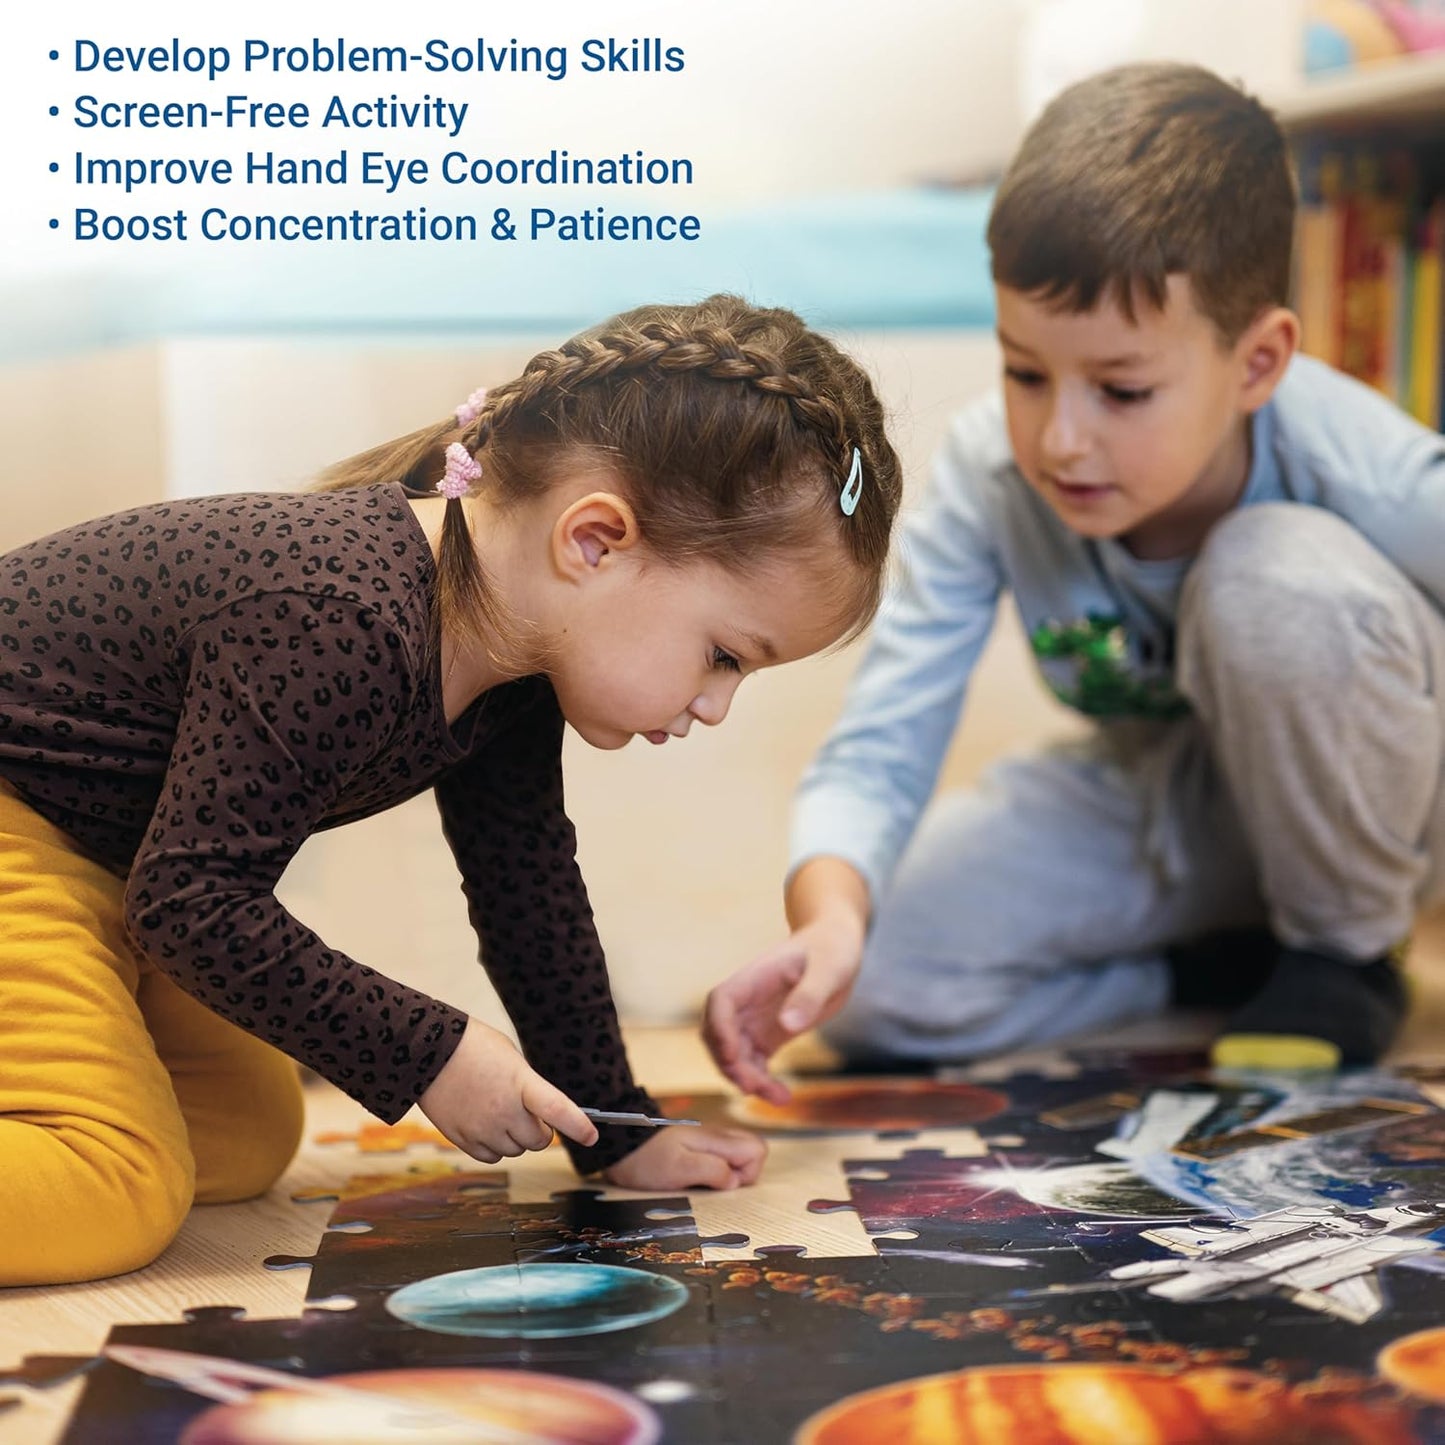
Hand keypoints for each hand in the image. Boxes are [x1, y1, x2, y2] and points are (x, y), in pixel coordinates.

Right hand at [418, 1017, 598, 1163]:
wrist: (427, 1052)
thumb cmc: (474, 1047)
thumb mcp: (512, 1059)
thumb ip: (529, 1088)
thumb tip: (543, 1115)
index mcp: (520, 1083)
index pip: (557, 1110)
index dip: (578, 1126)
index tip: (592, 1136)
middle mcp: (503, 1110)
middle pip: (538, 1140)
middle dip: (538, 1129)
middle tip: (526, 1111)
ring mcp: (482, 1128)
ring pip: (515, 1150)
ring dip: (515, 1137)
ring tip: (498, 1110)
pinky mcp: (463, 1139)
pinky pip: (492, 1156)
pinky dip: (494, 1146)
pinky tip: (484, 1122)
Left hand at [602, 1124, 765, 1191]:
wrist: (620, 1146)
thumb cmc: (647, 1159)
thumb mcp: (679, 1168)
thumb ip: (711, 1170)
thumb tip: (735, 1181)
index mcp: (717, 1140)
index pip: (757, 1149)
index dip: (749, 1172)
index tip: (724, 1184)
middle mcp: (717, 1138)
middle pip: (751, 1153)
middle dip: (741, 1176)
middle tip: (711, 1186)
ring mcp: (708, 1144)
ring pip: (736, 1159)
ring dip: (725, 1177)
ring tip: (699, 1185)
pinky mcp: (697, 1151)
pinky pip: (719, 1161)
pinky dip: (713, 1174)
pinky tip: (692, 1181)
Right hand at [703, 915, 863, 1103]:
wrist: (835, 946)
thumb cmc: (831, 948)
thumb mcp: (829, 969)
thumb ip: (809, 995)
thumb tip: (787, 1025)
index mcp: (753, 978)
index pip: (721, 1002)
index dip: (720, 1029)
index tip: (732, 1054)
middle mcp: (746, 1001)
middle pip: (719, 1035)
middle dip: (730, 1063)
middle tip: (756, 1087)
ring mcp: (754, 1020)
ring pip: (734, 1056)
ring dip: (746, 1079)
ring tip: (778, 1097)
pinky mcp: (767, 1035)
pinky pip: (753, 1063)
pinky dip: (761, 1081)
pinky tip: (782, 1096)